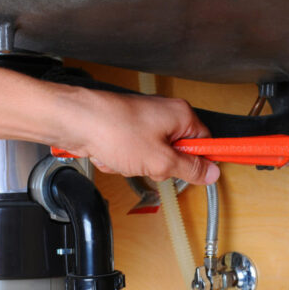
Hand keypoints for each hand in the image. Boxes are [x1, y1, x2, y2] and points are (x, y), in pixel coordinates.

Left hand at [47, 87, 219, 184]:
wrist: (76, 122)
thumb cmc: (114, 130)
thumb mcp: (160, 160)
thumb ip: (190, 168)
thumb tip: (211, 173)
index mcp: (181, 115)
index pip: (205, 142)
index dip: (200, 162)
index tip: (199, 175)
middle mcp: (165, 114)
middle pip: (178, 153)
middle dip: (161, 166)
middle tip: (150, 164)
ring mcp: (144, 122)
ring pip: (154, 158)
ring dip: (139, 166)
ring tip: (127, 158)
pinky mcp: (127, 130)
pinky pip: (135, 155)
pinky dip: (124, 161)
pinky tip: (114, 156)